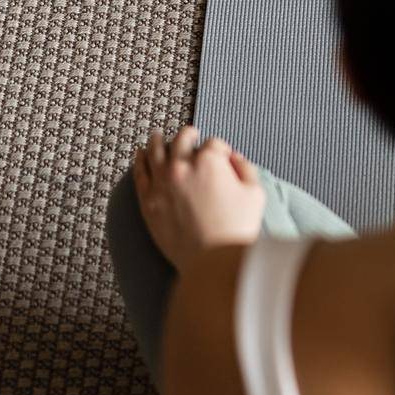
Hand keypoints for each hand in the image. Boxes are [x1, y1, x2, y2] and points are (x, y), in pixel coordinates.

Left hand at [133, 126, 265, 272]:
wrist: (211, 260)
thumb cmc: (236, 229)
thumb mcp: (255, 194)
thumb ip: (245, 169)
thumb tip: (234, 158)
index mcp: (209, 162)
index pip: (214, 144)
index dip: (221, 149)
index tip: (223, 157)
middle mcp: (182, 167)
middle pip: (182, 140)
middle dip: (189, 135)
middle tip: (191, 134)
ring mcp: (162, 183)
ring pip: (155, 151)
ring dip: (158, 140)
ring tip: (157, 135)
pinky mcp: (148, 201)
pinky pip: (139, 173)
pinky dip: (139, 161)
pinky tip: (140, 155)